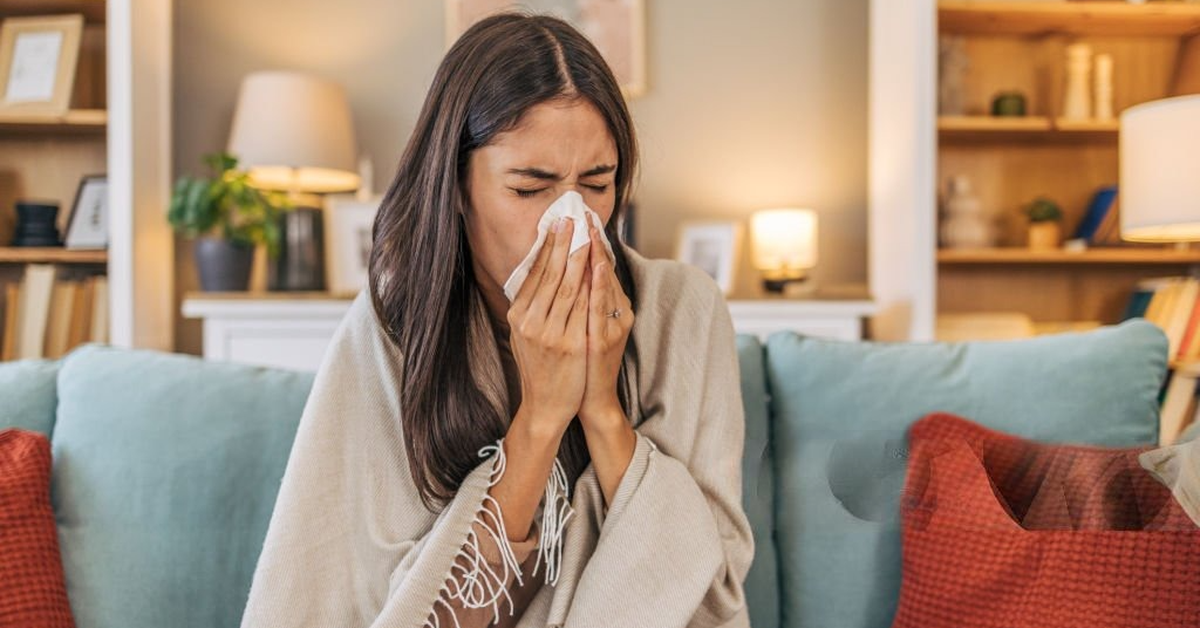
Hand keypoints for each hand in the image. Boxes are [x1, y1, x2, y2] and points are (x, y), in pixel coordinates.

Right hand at [507, 217, 591, 437]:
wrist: (545, 406)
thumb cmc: (538, 368)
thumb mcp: (523, 335)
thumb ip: (528, 307)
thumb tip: (535, 274)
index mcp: (519, 317)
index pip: (534, 274)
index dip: (546, 247)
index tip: (555, 225)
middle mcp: (531, 322)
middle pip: (550, 274)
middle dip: (562, 243)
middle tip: (571, 218)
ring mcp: (551, 334)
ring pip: (568, 286)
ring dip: (579, 256)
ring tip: (586, 234)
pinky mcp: (571, 345)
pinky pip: (584, 308)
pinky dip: (591, 284)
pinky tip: (598, 266)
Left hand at [579, 221, 633, 427]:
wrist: (589, 400)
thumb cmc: (583, 362)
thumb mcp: (585, 326)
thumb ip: (583, 300)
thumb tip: (570, 271)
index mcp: (613, 308)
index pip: (603, 269)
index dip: (595, 242)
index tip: (584, 217)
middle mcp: (618, 314)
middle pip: (606, 272)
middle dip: (595, 241)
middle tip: (586, 213)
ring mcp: (613, 326)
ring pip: (605, 285)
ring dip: (598, 255)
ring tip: (592, 230)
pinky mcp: (605, 339)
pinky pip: (601, 306)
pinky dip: (600, 284)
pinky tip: (596, 265)